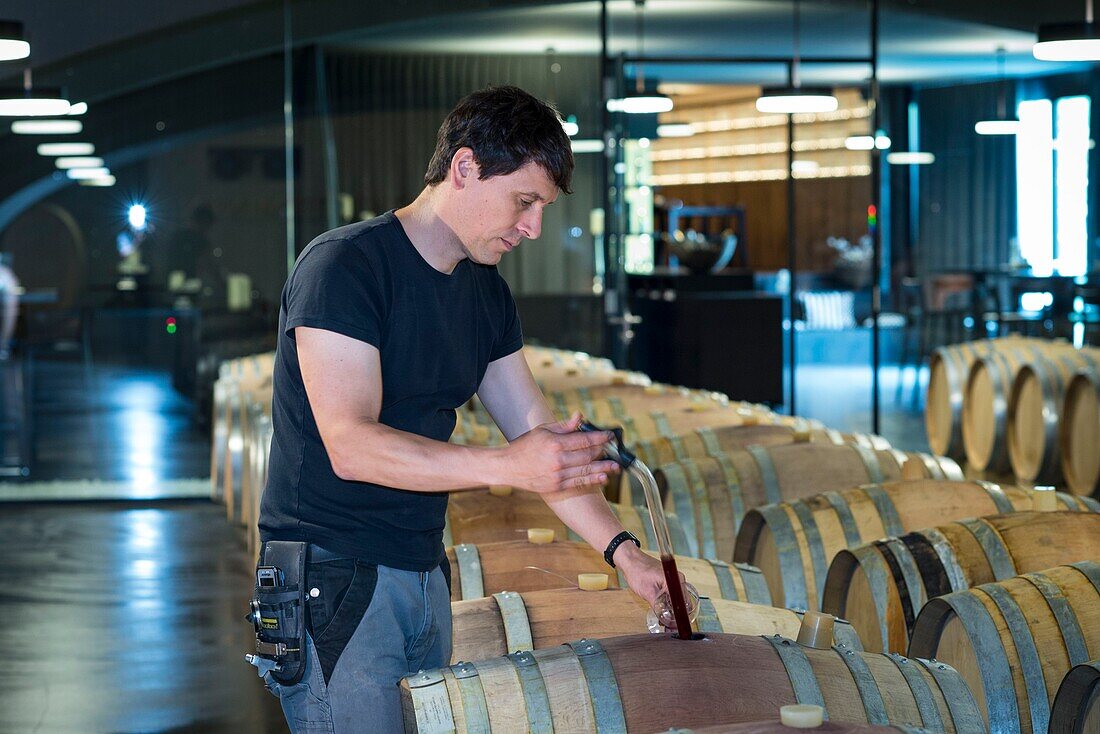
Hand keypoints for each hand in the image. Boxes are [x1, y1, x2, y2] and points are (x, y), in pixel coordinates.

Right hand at [498, 413, 619, 493]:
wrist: (508, 468)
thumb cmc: (525, 446)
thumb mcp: (543, 430)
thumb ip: (564, 426)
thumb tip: (580, 417)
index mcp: (555, 444)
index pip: (584, 440)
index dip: (599, 437)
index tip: (609, 436)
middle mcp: (558, 461)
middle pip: (588, 456)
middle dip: (604, 452)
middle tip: (614, 450)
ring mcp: (558, 476)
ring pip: (586, 471)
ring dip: (603, 468)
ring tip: (616, 466)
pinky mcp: (556, 487)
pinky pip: (578, 483)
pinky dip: (592, 480)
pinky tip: (602, 477)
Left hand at [616, 545, 690, 629]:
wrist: (629, 560)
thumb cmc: (637, 571)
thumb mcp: (648, 592)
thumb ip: (659, 607)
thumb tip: (666, 619)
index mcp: (676, 580)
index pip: (685, 604)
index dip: (680, 617)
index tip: (675, 626)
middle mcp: (677, 580)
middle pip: (682, 603)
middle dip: (676, 616)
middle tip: (668, 628)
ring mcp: (673, 581)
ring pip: (676, 600)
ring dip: (671, 612)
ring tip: (665, 624)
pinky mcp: (667, 582)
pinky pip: (670, 596)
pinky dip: (667, 605)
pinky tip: (662, 614)